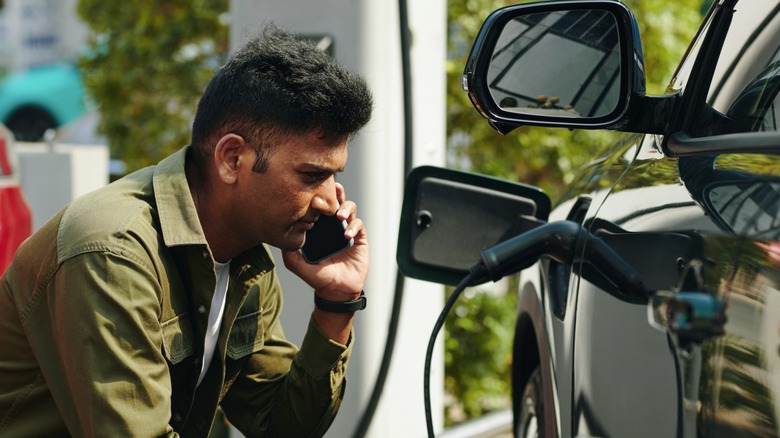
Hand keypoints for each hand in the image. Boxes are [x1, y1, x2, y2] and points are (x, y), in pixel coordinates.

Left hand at [282, 183, 367, 302]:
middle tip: (333, 190)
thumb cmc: (318, 278)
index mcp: (320, 229)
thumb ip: (288, 251)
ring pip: (350, 209)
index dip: (319, 198)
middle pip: (337, 202)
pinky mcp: (360, 239)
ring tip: (339, 216)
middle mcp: (334, 227)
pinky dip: (354, 226)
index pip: (320, 207)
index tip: (315, 194)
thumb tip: (278, 236)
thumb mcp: (298, 265)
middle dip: (336, 193)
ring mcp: (348, 231)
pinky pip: (359, 225)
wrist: (336, 291)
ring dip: (346, 208)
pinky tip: (346, 235)